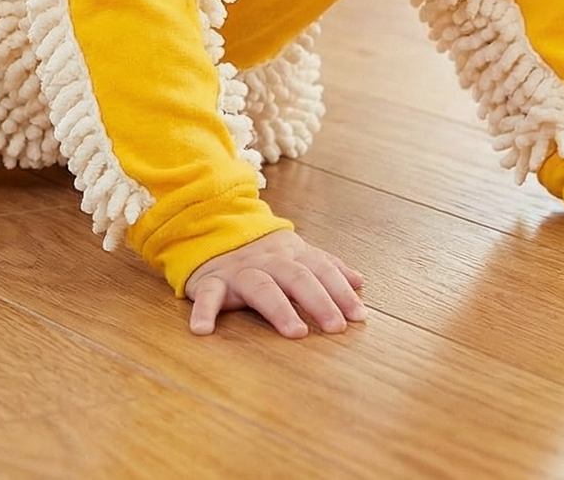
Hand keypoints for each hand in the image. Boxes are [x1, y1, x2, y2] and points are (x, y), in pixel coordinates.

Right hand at [185, 230, 366, 338]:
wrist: (211, 231)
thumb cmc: (262, 255)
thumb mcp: (295, 254)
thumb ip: (326, 266)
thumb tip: (360, 282)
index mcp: (291, 254)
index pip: (320, 268)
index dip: (340, 290)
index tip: (359, 316)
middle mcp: (268, 261)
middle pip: (296, 276)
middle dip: (319, 300)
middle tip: (337, 327)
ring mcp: (239, 271)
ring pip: (261, 286)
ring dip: (278, 308)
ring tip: (296, 332)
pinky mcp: (211, 282)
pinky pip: (208, 295)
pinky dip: (204, 311)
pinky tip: (203, 330)